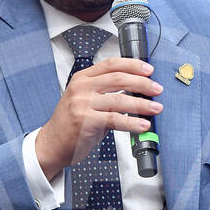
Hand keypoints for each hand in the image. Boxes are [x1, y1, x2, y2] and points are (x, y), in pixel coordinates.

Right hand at [35, 57, 162, 179]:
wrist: (52, 144)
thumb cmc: (71, 124)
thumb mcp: (85, 101)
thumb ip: (106, 94)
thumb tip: (137, 93)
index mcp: (82, 78)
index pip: (111, 64)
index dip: (133, 65)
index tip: (149, 70)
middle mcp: (81, 88)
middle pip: (118, 79)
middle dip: (142, 83)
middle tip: (157, 89)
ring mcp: (82, 104)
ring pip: (120, 99)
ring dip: (142, 104)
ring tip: (156, 108)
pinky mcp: (86, 121)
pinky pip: (115, 119)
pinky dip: (132, 122)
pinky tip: (143, 125)